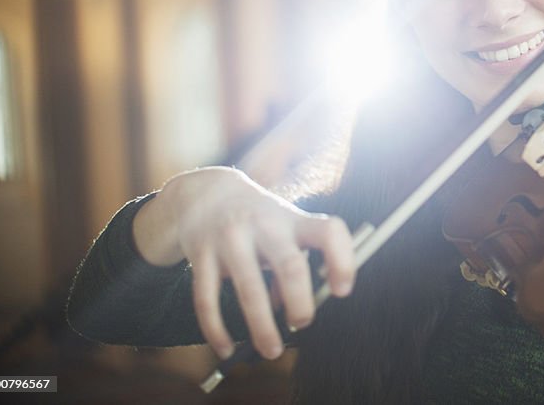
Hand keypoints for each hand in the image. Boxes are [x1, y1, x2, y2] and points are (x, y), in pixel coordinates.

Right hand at [132, 166, 354, 359]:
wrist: (206, 193)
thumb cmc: (259, 220)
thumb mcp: (283, 229)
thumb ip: (292, 264)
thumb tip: (293, 311)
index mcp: (293, 219)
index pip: (328, 232)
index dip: (342, 261)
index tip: (341, 291)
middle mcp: (264, 225)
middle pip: (291, 266)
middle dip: (301, 303)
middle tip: (303, 323)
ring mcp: (230, 238)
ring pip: (249, 289)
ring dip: (263, 327)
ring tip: (272, 351)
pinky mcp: (201, 255)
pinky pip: (207, 299)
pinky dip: (217, 330)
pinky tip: (226, 348)